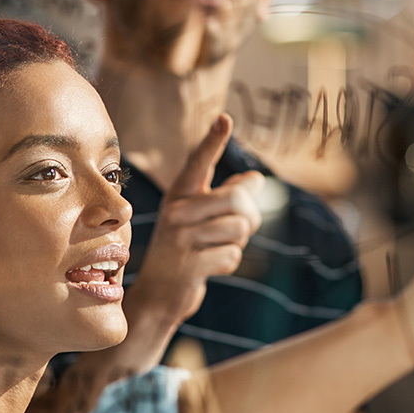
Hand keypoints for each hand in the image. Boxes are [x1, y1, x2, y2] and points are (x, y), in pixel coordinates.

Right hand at [131, 113, 263, 323]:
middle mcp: (177, 212)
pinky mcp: (189, 265)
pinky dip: (229, 263)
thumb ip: (226, 198)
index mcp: (180, 196)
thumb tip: (256, 179)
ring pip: (240, 228)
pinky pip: (232, 256)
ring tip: (217, 248)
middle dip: (250, 216)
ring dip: (238, 243)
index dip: (213, 141)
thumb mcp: (200, 220)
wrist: (158, 294)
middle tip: (240, 228)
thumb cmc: (186, 250)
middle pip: (237, 199)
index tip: (225, 118)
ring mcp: (181, 238)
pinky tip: (209, 267)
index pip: (199, 163)